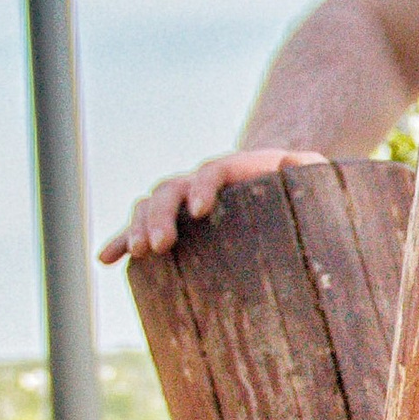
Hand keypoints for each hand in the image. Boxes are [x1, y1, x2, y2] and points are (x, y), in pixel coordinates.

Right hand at [99, 145, 322, 265]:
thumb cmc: (298, 189)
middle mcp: (199, 182)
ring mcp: (181, 202)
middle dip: (162, 215)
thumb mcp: (312, 177)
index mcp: (231, 170)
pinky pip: (140, 228)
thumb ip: (308, 167)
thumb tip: (291, 160)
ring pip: (150, 206)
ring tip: (139, 253)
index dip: (202, 187)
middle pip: (171, 189)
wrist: (275, 190)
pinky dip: (121, 241)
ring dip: (139, 227)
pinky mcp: (171, 223)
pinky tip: (106, 259)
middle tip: (162, 245)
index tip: (200, 212)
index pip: (211, 172)